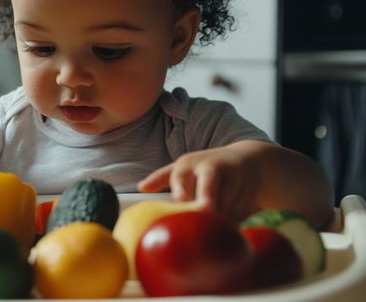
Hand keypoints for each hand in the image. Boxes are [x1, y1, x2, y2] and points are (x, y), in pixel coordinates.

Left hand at [137, 144, 261, 221]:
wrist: (249, 161)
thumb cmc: (207, 167)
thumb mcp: (185, 167)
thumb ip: (162, 178)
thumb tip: (141, 187)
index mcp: (189, 164)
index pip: (181, 175)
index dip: (181, 188)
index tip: (181, 199)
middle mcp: (211, 168)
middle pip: (207, 191)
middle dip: (206, 204)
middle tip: (204, 216)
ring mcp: (233, 177)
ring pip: (224, 206)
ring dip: (218, 220)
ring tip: (211, 230)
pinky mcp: (250, 189)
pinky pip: (239, 213)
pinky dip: (232, 222)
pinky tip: (227, 226)